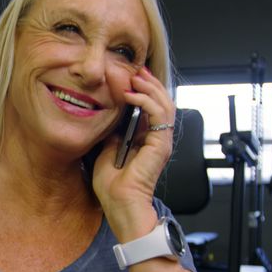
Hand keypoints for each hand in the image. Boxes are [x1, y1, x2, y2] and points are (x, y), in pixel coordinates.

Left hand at [91, 67, 175, 240]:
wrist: (119, 203)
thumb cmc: (113, 186)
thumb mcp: (107, 150)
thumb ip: (112, 133)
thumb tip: (110, 114)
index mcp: (146, 140)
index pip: (151, 107)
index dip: (143, 89)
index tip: (129, 74)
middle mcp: (157, 139)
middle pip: (161, 101)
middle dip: (148, 82)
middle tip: (135, 68)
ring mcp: (161, 141)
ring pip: (164, 103)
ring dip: (149, 87)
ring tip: (134, 75)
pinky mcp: (161, 144)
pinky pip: (159, 114)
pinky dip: (146, 100)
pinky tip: (131, 94)